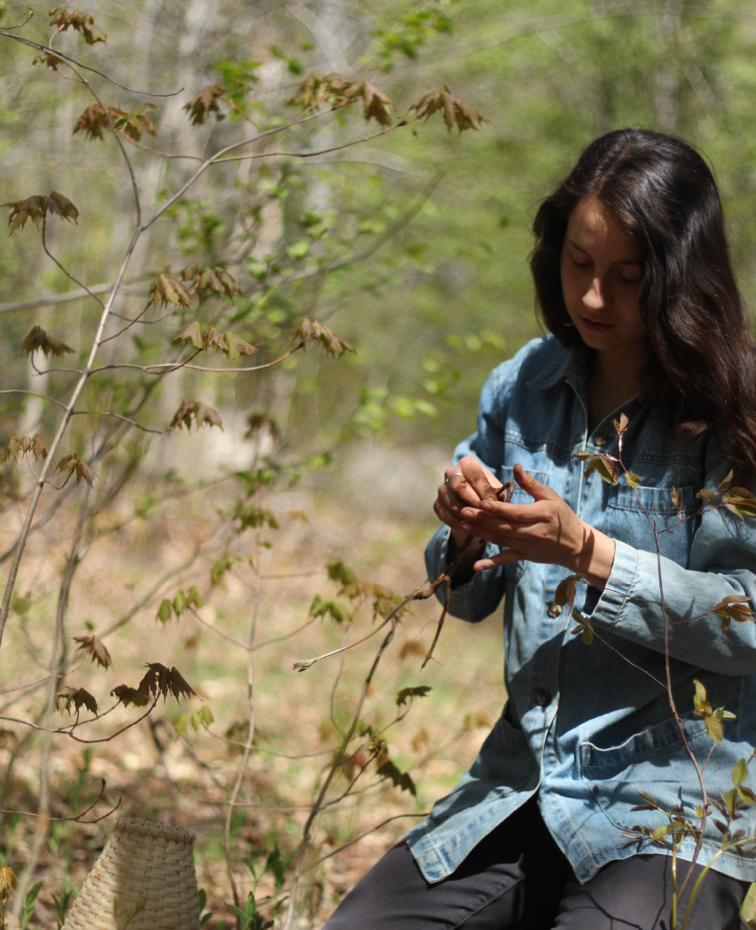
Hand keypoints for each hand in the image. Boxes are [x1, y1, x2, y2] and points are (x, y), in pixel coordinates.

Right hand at [433, 456, 505, 553]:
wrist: (474, 505)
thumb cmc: (489, 495)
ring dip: (465, 514)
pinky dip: (457, 522)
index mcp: (468, 464)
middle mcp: (451, 472)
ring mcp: (442, 489)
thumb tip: (500, 505)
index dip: (485, 490)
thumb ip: (499, 495)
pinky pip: (445, 515)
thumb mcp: (497, 491)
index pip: (474, 475)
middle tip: (485, 514)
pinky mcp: (437, 504)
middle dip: (473, 502)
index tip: (495, 504)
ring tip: (478, 523)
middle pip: (459, 486)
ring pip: (452, 502)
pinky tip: (468, 527)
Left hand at [457, 463, 615, 587]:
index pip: (515, 512)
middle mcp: (534, 532)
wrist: (575, 545)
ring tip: (463, 525)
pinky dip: (491, 564)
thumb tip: (515, 467)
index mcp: (541, 515)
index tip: (481, 502)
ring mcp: (528, 546)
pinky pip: (506, 560)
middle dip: (483, 519)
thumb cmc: (562, 516)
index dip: (498, 508)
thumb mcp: (550, 496)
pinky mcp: (525, 556)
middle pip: (504, 526)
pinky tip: (476, 566)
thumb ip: (531, 483)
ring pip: (501, 540)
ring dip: (481, 534)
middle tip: (464, 511)